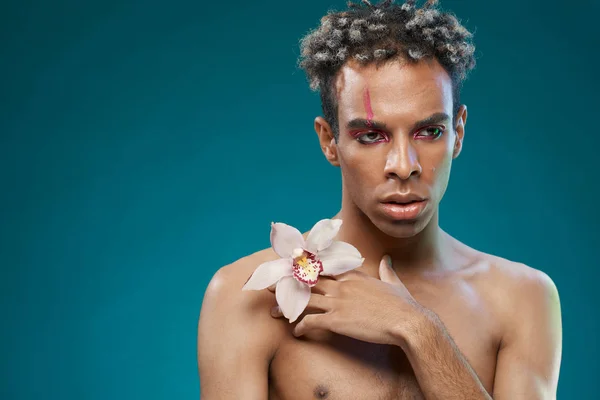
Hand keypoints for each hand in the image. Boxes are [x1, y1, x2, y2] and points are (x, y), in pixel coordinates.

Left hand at [270, 255, 425, 345]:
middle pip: (308, 280)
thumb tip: (387, 260)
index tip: (292, 266)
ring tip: (274, 312)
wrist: (408, 322)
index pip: (324, 267)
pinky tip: (296, 332)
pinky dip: (301, 326)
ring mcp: (338, 301)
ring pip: (304, 300)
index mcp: (353, 275)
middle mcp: (342, 285)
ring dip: (287, 306)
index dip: (306, 267)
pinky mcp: (337, 320)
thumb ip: (387, 271)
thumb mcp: (394, 283)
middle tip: (271, 284)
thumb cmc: (403, 306)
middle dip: (287, 282)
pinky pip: (312, 321)